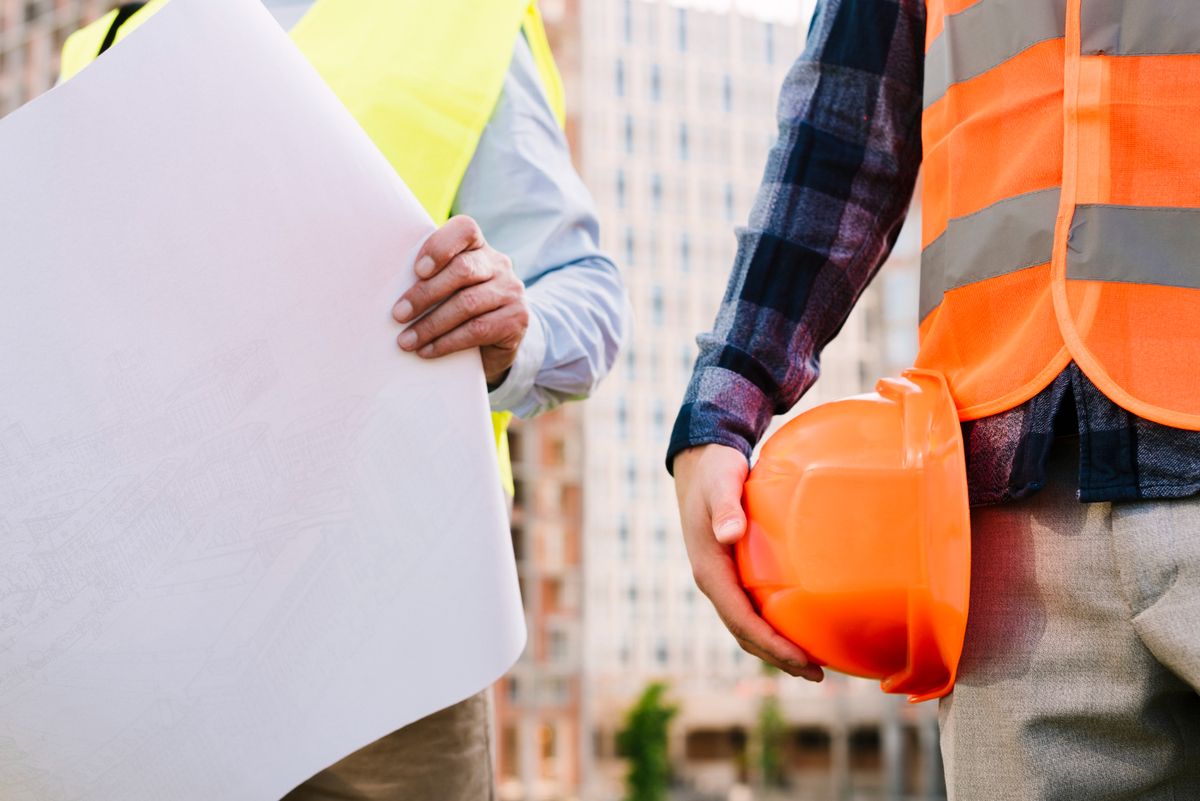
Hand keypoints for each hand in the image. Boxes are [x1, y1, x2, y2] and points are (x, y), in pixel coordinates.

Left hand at [392, 215, 529, 384]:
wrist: (497, 343)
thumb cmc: (459, 309)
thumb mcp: (447, 287)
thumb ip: (429, 278)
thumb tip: (388, 288)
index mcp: (478, 247)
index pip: (464, 230)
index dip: (440, 246)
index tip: (417, 270)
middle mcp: (499, 264)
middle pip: (462, 270)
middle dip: (425, 294)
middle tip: (398, 315)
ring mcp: (511, 291)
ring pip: (467, 303)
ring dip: (431, 324)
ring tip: (406, 340)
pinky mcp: (517, 319)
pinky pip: (477, 329)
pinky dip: (447, 342)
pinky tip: (427, 350)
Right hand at [673, 443, 823, 680]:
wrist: (701, 463)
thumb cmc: (715, 472)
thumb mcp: (720, 485)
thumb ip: (726, 509)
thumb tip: (729, 534)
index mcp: (709, 570)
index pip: (740, 619)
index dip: (770, 644)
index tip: (800, 659)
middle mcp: (714, 582)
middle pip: (745, 633)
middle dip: (778, 657)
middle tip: (817, 674)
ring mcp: (722, 580)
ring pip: (747, 626)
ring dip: (776, 649)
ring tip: (811, 664)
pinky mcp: (732, 574)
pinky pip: (751, 610)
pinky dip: (773, 628)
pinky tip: (798, 628)